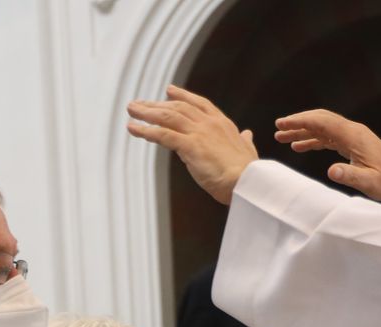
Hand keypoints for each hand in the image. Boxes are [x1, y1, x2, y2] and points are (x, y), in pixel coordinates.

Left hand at [128, 86, 257, 205]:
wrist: (247, 182)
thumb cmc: (248, 173)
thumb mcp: (248, 151)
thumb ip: (245, 141)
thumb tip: (248, 134)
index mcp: (222, 124)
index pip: (200, 104)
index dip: (183, 96)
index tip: (169, 91)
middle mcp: (209, 124)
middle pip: (178, 108)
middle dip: (157, 104)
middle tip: (139, 103)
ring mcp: (199, 133)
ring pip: (168, 117)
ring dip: (147, 113)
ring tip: (131, 110)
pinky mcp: (190, 146)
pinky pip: (163, 135)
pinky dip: (146, 131)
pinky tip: (133, 128)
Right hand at [274, 110, 380, 201]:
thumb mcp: (368, 181)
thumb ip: (349, 176)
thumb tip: (331, 171)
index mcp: (352, 135)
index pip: (321, 122)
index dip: (299, 121)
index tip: (281, 124)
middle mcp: (351, 130)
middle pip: (320, 119)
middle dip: (298, 122)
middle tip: (278, 128)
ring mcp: (352, 136)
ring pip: (322, 127)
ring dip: (303, 131)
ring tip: (283, 138)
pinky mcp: (352, 143)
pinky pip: (328, 137)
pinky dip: (313, 139)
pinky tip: (301, 146)